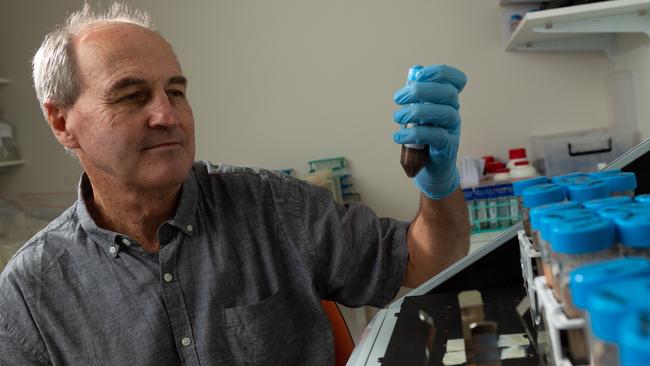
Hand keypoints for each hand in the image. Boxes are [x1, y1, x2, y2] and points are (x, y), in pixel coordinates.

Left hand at [392, 64, 466, 199]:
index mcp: (447, 101)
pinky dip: (414, 134)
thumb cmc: (424, 139)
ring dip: (416, 112)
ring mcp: (453, 130)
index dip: (439, 72)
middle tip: (398, 98)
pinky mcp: (447, 147)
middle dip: (421, 90)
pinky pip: (436, 136)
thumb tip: (415, 71)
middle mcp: (453, 112)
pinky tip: (398, 136)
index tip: (418, 74)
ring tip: (397, 118)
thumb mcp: (419, 114)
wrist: (431, 170)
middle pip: (448, 93)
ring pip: (444, 113)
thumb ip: (418, 95)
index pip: (456, 80)